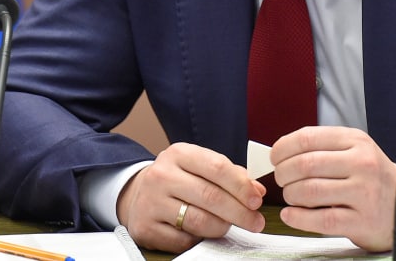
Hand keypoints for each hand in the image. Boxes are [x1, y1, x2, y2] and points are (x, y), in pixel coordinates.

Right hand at [116, 142, 265, 252]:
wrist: (138, 194)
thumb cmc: (177, 179)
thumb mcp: (200, 167)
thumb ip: (230, 175)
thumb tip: (257, 190)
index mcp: (178, 154)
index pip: (217, 167)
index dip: (241, 186)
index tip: (256, 200)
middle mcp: (162, 175)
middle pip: (210, 196)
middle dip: (239, 212)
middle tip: (255, 222)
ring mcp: (150, 202)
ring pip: (199, 221)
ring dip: (222, 227)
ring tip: (230, 226)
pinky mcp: (146, 228)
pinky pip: (183, 240)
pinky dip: (200, 240)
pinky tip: (205, 234)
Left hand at [270, 126, 395, 251]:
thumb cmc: (372, 178)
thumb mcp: (355, 151)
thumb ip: (323, 148)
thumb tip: (281, 152)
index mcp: (356, 141)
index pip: (308, 138)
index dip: (283, 148)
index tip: (275, 157)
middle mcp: (362, 163)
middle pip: (306, 164)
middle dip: (284, 173)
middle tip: (281, 179)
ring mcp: (363, 193)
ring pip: (310, 191)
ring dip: (290, 195)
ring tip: (290, 196)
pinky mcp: (361, 220)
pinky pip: (320, 219)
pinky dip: (298, 218)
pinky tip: (291, 214)